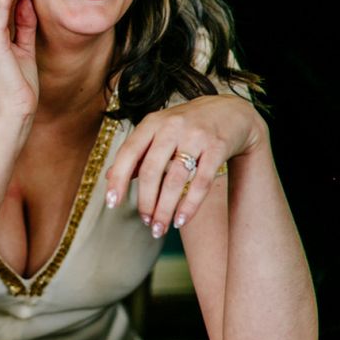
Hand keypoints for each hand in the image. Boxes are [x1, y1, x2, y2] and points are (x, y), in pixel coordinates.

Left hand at [105, 94, 267, 236]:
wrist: (231, 111)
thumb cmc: (187, 126)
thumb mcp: (159, 131)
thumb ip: (137, 153)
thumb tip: (108, 177)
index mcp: (152, 123)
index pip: (129, 152)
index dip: (118, 178)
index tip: (112, 203)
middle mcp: (172, 126)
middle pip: (152, 170)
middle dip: (145, 201)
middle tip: (145, 222)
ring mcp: (195, 136)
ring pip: (175, 179)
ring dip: (165, 209)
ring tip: (159, 228)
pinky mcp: (217, 147)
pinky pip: (201, 182)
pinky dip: (189, 205)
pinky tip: (180, 220)